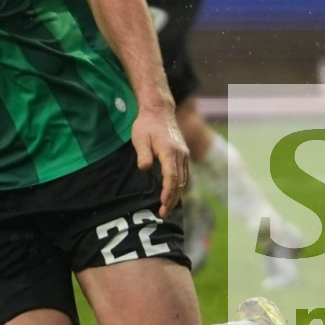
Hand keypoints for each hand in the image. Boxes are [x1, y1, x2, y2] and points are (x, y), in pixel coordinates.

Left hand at [131, 103, 189, 217]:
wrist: (159, 111)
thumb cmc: (146, 125)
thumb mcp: (139, 138)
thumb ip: (143, 154)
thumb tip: (144, 168)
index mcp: (169, 151)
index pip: (171, 176)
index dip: (168, 192)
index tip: (162, 203)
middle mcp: (180, 154)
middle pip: (179, 182)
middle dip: (172, 199)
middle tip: (163, 213)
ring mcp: (184, 154)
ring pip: (184, 179)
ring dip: (177, 195)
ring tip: (167, 207)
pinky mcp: (184, 154)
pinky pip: (185, 174)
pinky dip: (180, 186)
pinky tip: (173, 194)